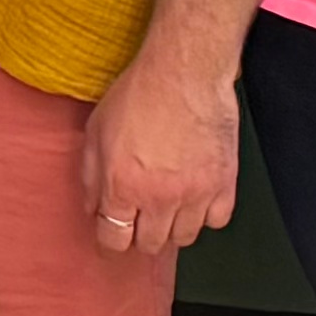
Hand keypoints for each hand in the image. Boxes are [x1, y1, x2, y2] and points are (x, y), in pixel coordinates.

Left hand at [79, 44, 241, 257]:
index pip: (114, 240)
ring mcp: (195, 193)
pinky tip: (197, 195)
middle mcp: (159, 198)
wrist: (185, 71)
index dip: (111, 241)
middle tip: (142, 215)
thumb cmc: (139, 93)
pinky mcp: (224, 183)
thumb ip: (91, 177)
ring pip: (184, 237)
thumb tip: (93, 210)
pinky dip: (206, 213)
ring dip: (174, 225)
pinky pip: (216, 221)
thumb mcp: (96, 132)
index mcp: (122, 186)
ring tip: (170, 203)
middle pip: (149, 244)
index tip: (114, 236)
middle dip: (141, 233)